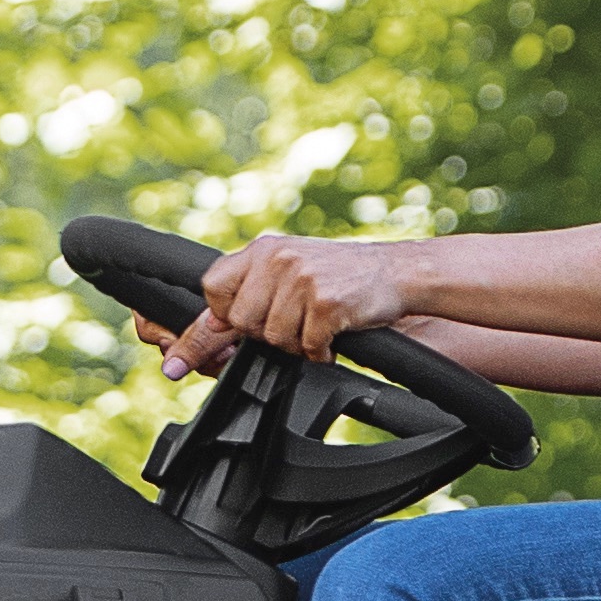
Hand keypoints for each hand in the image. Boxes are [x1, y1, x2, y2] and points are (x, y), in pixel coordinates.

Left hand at [159, 234, 420, 376]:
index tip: (240, 325)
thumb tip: (203, 330)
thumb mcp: (290, 269)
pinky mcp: (325, 302)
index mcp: (263, 249)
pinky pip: (306, 346)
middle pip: (242, 321)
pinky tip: (334, 335)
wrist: (396, 271)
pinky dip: (320, 351)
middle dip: (266, 333)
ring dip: (297, 344)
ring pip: (273, 338)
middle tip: (295, 323)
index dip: (224, 314)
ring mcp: (301, 279)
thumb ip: (249, 291)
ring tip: (318, 325)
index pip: (213, 287)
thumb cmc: (340, 276)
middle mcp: (277, 258)